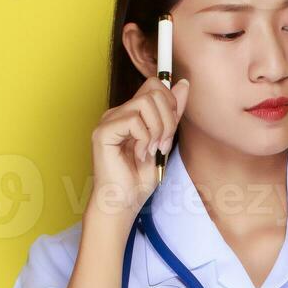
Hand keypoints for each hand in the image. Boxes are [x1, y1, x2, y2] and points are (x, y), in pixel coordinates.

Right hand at [87, 74, 189, 222]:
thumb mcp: (166, 140)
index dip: (171, 102)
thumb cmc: (139, 179)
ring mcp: (109, 121)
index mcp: (131, 113)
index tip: (170, 130)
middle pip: (154, 90)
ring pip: (145, 103)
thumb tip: (183, 84)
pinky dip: (144, 140)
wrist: (123, 203)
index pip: (154, 85)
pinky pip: (134, 121)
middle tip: (163, 144)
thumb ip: (172, 114)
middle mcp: (118, 112)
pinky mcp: (103, 132)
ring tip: (152, 150)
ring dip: (158, 130)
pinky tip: (139, 155)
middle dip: (168, 119)